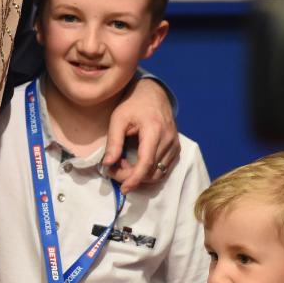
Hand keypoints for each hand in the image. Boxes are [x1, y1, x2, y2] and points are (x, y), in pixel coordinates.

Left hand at [103, 78, 179, 192]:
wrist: (153, 93)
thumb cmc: (133, 104)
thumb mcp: (118, 119)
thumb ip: (113, 142)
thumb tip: (107, 165)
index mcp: (154, 130)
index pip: (146, 163)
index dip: (134, 179)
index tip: (123, 188)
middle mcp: (169, 139)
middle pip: (152, 171)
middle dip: (132, 177)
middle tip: (115, 169)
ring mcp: (175, 145)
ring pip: (159, 173)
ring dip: (141, 176)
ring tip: (124, 165)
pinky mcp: (176, 148)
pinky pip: (164, 169)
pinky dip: (149, 172)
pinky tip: (136, 164)